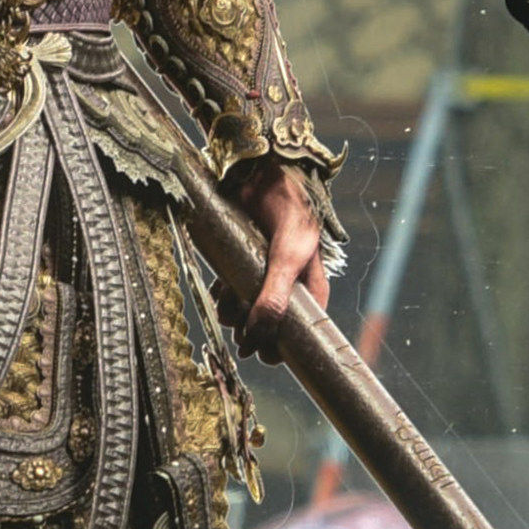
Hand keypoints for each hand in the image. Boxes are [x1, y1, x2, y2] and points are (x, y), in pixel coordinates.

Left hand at [223, 160, 329, 348]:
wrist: (260, 171)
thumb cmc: (287, 212)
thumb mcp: (286, 257)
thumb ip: (275, 296)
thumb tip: (258, 338)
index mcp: (309, 285)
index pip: (303, 328)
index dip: (284, 346)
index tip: (266, 357)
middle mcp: (286, 282)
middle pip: (270, 322)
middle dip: (253, 331)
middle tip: (240, 336)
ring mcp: (261, 272)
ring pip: (247, 307)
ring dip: (234, 314)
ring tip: (226, 308)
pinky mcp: (238, 261)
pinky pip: (230, 289)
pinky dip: (223, 295)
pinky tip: (219, 289)